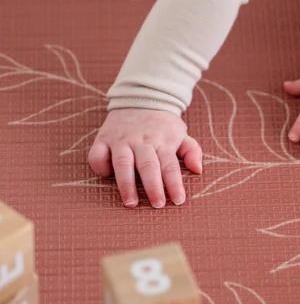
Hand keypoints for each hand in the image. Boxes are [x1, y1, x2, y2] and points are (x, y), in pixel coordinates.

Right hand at [88, 108, 202, 207]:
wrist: (140, 98)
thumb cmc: (161, 125)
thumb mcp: (181, 133)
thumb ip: (192, 151)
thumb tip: (198, 170)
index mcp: (162, 141)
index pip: (170, 165)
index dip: (174, 184)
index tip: (178, 200)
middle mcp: (142, 141)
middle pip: (148, 166)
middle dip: (153, 187)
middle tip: (157, 205)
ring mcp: (121, 140)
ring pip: (123, 163)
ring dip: (127, 184)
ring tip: (131, 203)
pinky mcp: (103, 138)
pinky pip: (97, 155)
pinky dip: (100, 167)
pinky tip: (106, 176)